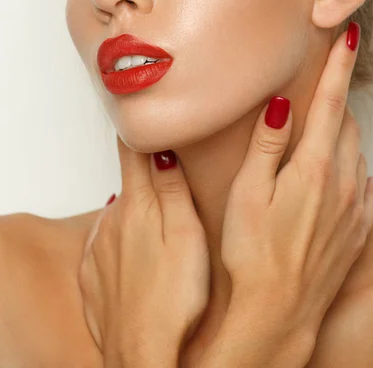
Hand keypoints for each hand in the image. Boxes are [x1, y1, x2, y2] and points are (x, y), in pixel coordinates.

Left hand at [78, 139, 209, 367]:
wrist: (141, 355)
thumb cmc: (174, 299)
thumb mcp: (188, 236)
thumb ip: (174, 190)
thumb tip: (162, 148)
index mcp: (137, 205)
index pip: (132, 151)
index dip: (140, 132)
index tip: (148, 122)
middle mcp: (110, 220)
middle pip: (128, 182)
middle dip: (148, 176)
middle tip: (174, 183)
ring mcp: (97, 247)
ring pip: (119, 214)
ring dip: (137, 214)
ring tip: (162, 233)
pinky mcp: (91, 272)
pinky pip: (107, 243)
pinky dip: (123, 242)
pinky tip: (142, 261)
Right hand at [202, 24, 372, 366]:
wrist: (278, 312)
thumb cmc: (253, 253)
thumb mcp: (248, 192)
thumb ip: (267, 144)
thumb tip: (280, 104)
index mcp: (313, 167)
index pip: (330, 102)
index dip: (338, 66)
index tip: (347, 38)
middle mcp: (341, 182)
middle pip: (344, 123)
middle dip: (335, 98)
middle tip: (322, 86)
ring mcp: (352, 206)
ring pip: (355, 151)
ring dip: (341, 133)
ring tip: (321, 131)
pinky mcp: (356, 228)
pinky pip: (364, 185)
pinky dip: (354, 168)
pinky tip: (346, 173)